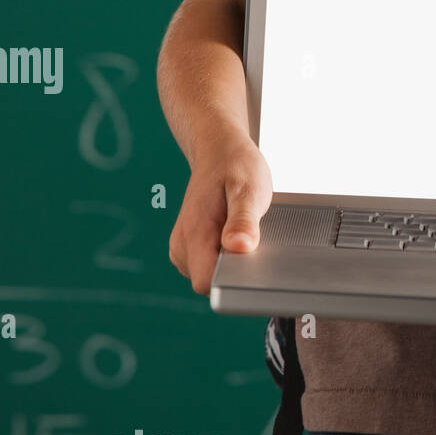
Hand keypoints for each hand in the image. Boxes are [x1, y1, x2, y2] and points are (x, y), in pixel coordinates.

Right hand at [168, 132, 272, 294]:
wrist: (219, 151)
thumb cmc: (236, 166)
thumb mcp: (248, 188)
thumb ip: (244, 220)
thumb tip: (240, 247)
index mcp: (194, 234)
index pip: (207, 284)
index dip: (233, 281)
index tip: (253, 264)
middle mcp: (182, 246)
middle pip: (211, 283)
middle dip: (235, 270)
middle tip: (254, 237)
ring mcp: (183, 248)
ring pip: (211, 276)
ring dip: (232, 262)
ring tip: (244, 230)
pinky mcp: (190, 248)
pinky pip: (211, 266)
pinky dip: (227, 256)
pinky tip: (237, 234)